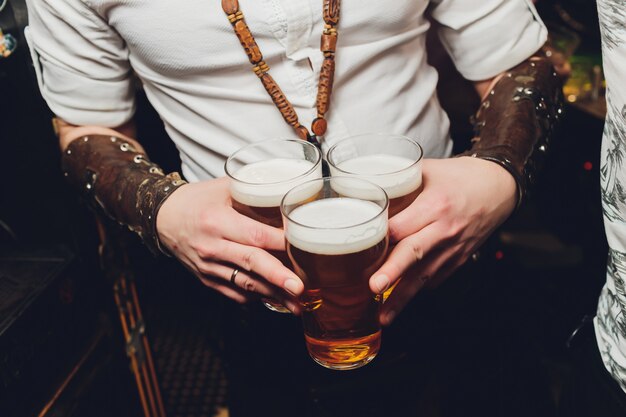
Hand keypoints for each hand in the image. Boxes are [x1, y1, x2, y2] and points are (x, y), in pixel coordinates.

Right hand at [156, 177, 302, 311]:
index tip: (303, 247)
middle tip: (300, 288)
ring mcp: (208, 266)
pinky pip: (234, 293)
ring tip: (298, 304)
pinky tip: (275, 299)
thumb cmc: (196, 200)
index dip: (281, 242)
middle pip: (251, 263)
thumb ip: (254, 190)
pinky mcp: (207, 279)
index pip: (255, 234)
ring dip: (273, 296)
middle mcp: (212, 246)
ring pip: (245, 284)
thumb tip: (287, 193)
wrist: (162, 218)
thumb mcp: (223, 187)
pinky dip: (256, 297)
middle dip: (278, 278)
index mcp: (217, 221)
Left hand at [369, 157, 516, 324]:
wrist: (499, 187)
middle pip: (414, 252)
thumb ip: (398, 178)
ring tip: (383, 317)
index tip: (359, 245)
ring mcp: (453, 248)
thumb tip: (364, 183)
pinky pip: (435, 279)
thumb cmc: (462, 176)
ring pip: (424, 275)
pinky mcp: (458, 260)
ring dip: (402, 298)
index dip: (380, 236)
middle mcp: (444, 229)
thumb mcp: (429, 169)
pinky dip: (417, 290)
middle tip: (373, 287)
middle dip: (392, 272)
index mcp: (435, 205)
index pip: (403, 225)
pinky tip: (399, 303)